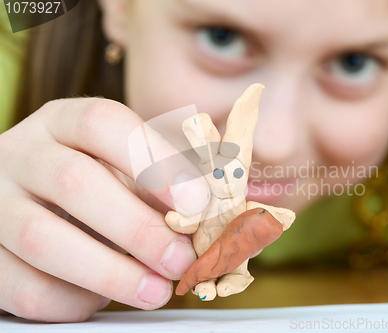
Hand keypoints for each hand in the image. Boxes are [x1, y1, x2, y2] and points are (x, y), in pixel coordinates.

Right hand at [0, 98, 209, 321]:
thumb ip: (170, 181)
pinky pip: (24, 287)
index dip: (154, 162)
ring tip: (158, 290)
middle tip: (182, 260)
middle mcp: (21, 155)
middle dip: (138, 229)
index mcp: (63, 122)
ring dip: (111, 273)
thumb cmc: (95, 184)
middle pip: (74, 182)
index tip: (196, 204)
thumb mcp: (126, 168)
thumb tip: (226, 207)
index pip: (103, 123)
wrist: (27, 204)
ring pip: (43, 239)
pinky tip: (102, 299)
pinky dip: (73, 301)